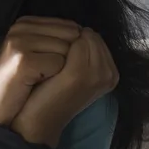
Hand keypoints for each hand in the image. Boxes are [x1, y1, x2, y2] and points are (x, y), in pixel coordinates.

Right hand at [0, 17, 80, 125]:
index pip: (68, 25)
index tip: (55, 64)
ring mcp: (21, 41)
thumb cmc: (17, 82)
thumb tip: (84, 32)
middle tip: (47, 73)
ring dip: (60, 69)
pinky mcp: (24, 59)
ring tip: (39, 78)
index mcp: (25, 22)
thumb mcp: (32, 52)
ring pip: (67, 50)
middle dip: (68, 57)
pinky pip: (59, 64)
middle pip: (70, 36)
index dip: (71, 48)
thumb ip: (52, 38)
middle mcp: (21, 27)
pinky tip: (36, 83)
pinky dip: (54, 77)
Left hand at [11, 28, 118, 146]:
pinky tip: (42, 52)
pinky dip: (57, 43)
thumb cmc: (50, 93)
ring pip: (84, 37)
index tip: (57, 43)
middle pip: (92, 36)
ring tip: (45, 48)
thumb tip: (76, 29)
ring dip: (63, 37)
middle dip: (70, 34)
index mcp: (111, 74)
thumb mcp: (72, 72)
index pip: (97, 39)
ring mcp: (97, 74)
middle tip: (49, 42)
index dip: (75, 35)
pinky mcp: (79, 74)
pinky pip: (74, 44)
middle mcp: (109, 74)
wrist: (37, 119)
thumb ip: (82, 53)